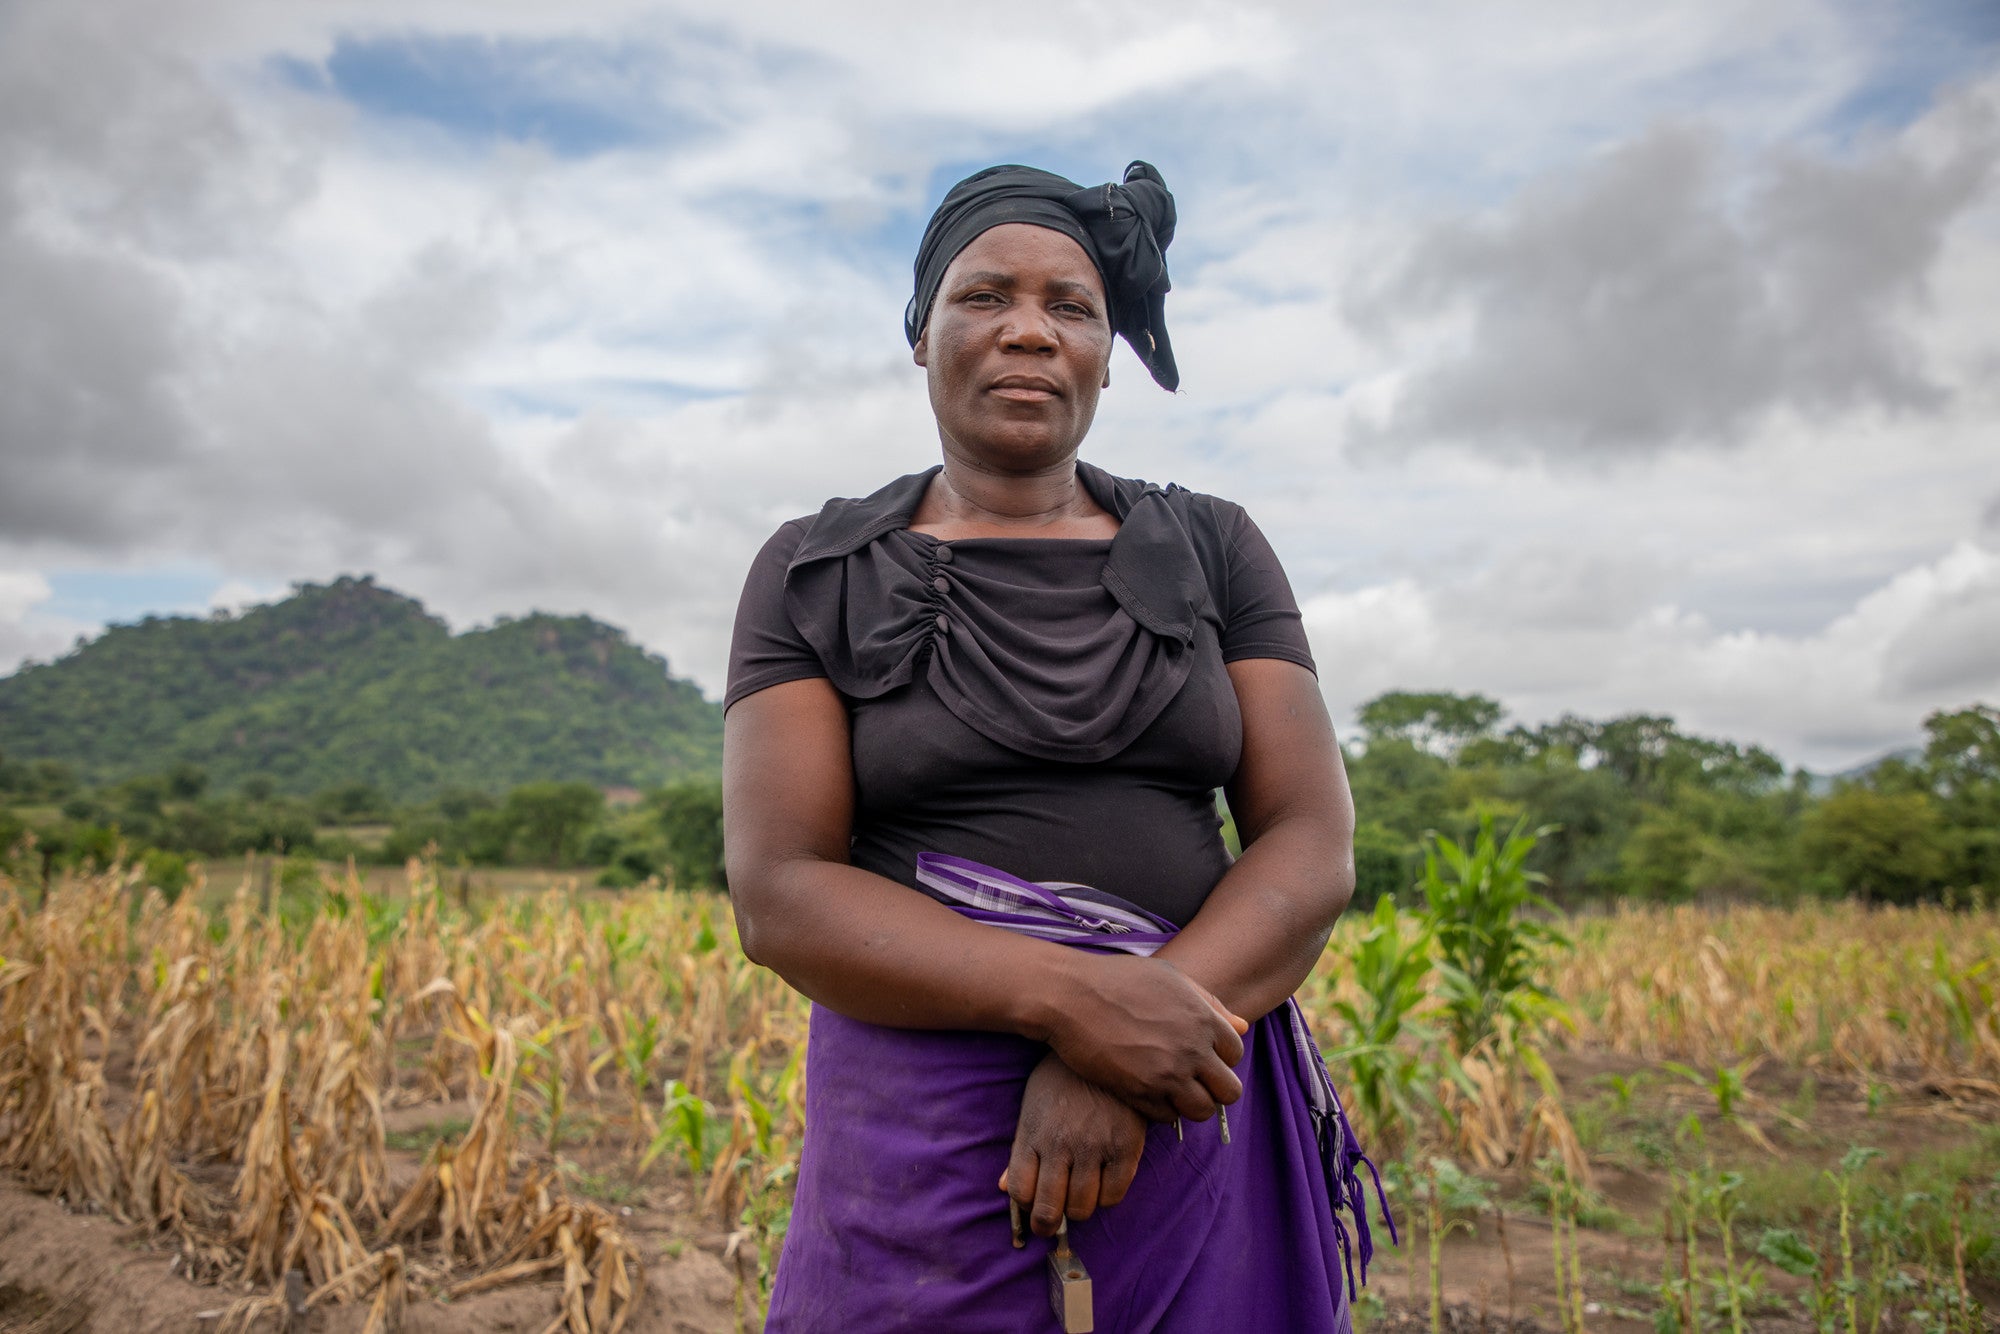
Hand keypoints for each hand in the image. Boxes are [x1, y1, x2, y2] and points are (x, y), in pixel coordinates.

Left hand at [999, 1052, 1147, 1237]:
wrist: (1106, 1039)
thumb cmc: (1063, 1076)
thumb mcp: (1034, 1105)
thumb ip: (1021, 1149)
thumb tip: (1002, 1187)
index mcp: (1032, 1133)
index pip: (1020, 1191)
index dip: (1025, 1209)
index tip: (1034, 1209)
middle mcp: (1060, 1144)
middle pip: (1048, 1209)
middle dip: (1047, 1225)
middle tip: (1052, 1224)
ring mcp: (1093, 1146)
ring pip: (1082, 1208)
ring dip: (1079, 1210)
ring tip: (1081, 1197)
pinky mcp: (1126, 1145)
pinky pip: (1114, 1195)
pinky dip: (1107, 1198)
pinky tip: (1105, 1182)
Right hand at [1044, 954, 1247, 1123]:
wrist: (1069, 996)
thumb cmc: (1117, 980)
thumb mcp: (1170, 979)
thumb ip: (1209, 1004)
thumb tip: (1243, 1028)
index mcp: (1203, 1018)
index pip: (1236, 1054)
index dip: (1219, 1057)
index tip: (1200, 1057)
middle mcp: (1193, 1048)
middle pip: (1229, 1091)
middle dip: (1214, 1089)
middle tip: (1192, 1082)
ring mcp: (1168, 1073)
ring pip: (1202, 1111)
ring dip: (1190, 1105)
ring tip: (1170, 1092)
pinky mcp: (1141, 1092)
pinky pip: (1168, 1117)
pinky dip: (1161, 1110)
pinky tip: (1146, 1093)